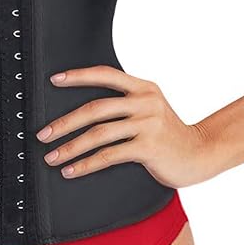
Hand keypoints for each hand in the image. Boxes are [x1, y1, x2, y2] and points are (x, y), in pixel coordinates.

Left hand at [36, 65, 214, 186]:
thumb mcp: (149, 109)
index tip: (54, 80)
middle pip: (95, 108)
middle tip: (43, 134)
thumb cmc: (167, 134)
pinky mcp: (149, 147)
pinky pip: (109, 155)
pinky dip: (87, 164)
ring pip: (99, 133)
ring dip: (71, 147)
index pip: (105, 74)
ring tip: (52, 156)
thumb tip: (82, 110)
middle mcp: (145, 101)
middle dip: (64, 122)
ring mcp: (148, 124)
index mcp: (143, 87)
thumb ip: (124, 103)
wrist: (200, 153)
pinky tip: (72, 170)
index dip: (78, 76)